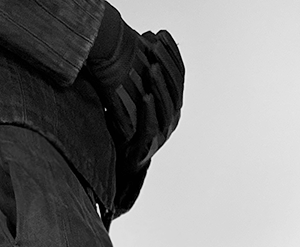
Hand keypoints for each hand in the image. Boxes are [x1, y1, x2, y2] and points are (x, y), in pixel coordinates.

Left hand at [104, 30, 185, 171]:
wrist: (122, 159)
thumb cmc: (128, 124)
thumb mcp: (137, 94)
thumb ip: (143, 73)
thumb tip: (144, 39)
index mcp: (172, 103)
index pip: (177, 74)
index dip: (171, 53)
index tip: (162, 34)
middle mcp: (172, 117)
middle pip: (174, 87)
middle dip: (166, 63)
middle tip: (155, 46)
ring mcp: (162, 132)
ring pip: (166, 105)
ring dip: (159, 84)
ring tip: (152, 67)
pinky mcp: (148, 145)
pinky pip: (152, 125)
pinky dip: (149, 110)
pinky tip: (145, 96)